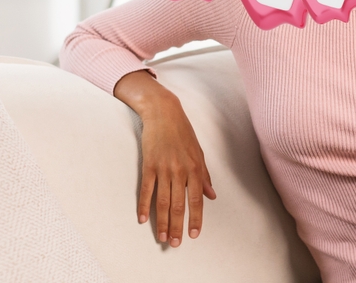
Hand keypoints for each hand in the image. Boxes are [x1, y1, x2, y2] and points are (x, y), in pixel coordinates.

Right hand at [138, 98, 217, 246]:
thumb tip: (212, 195)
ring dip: (162, 222)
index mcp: (195, 168)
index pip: (196, 200)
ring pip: (162, 201)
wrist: (164, 113)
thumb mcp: (199, 153)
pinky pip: (146, 189)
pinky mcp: (149, 165)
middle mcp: (180, 170)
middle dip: (177, 226)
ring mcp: (163, 168)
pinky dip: (144, 206)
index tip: (194, 235)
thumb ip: (205, 175)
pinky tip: (143, 219)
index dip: (196, 219)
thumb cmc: (183, 133)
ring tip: (162, 237)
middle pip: (178, 205)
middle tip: (175, 244)